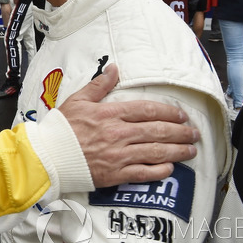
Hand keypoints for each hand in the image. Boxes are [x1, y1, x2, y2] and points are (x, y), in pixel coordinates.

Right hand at [59, 64, 198, 187]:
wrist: (48, 156)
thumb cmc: (60, 128)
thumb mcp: (78, 100)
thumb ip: (99, 85)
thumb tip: (114, 68)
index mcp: (110, 114)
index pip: (147, 110)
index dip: (168, 112)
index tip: (181, 116)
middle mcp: (118, 134)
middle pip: (157, 131)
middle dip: (180, 132)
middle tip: (194, 134)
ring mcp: (118, 155)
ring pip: (156, 152)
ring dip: (177, 151)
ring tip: (191, 151)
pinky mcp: (115, 174)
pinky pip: (143, 173)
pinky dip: (159, 171)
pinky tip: (170, 168)